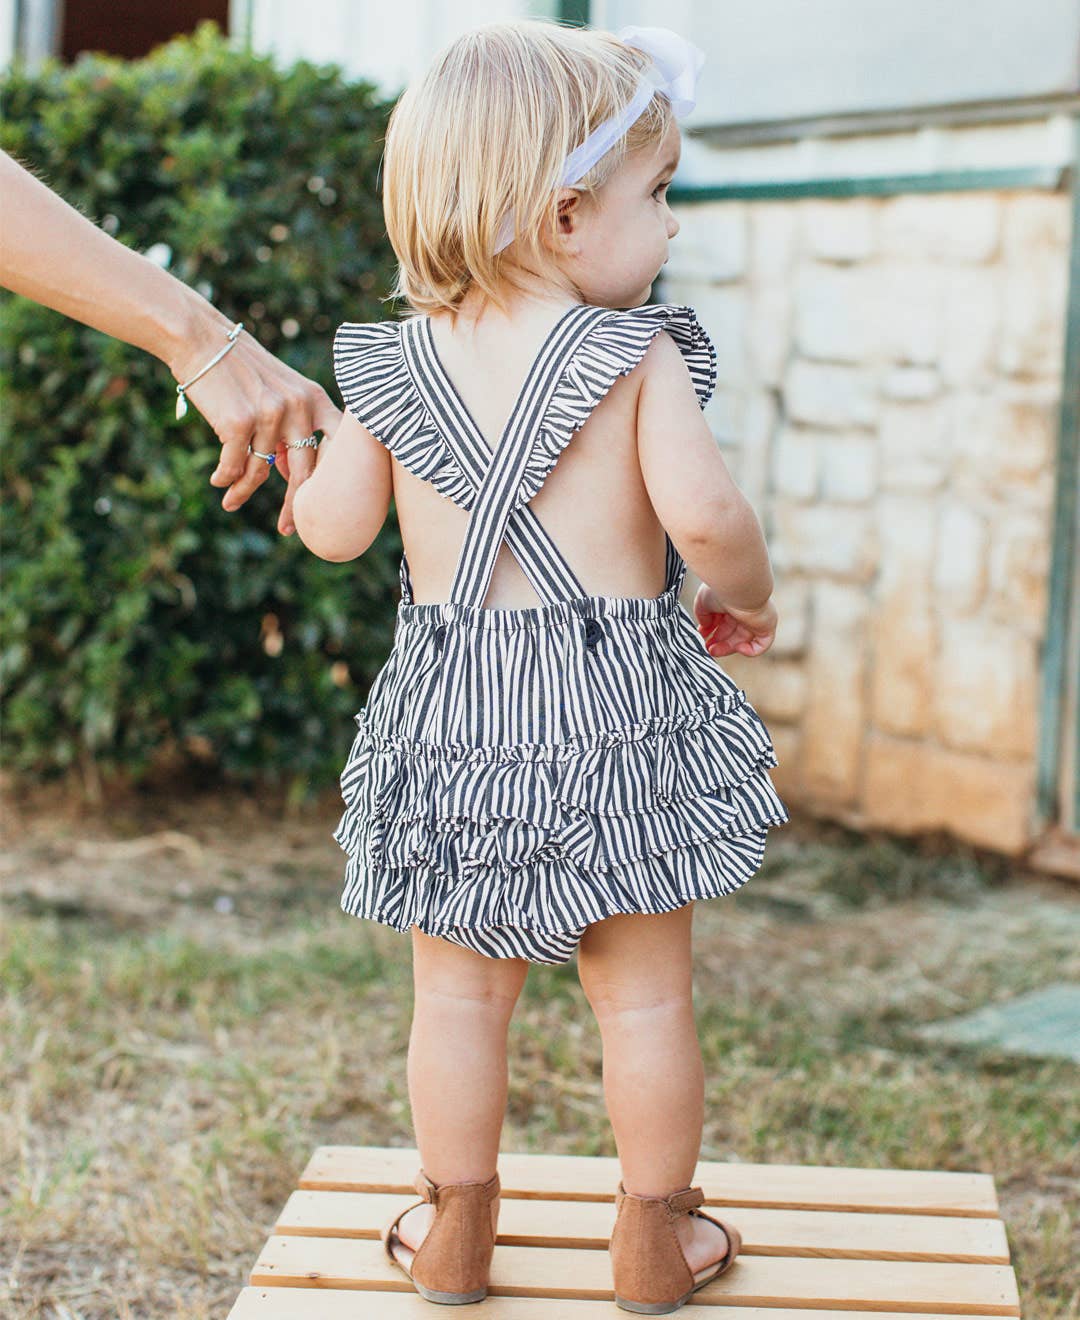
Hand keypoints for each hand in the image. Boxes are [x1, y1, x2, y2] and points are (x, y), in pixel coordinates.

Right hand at [169, 326, 340, 535]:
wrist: (200, 340)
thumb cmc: (240, 371)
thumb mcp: (279, 392)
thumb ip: (292, 429)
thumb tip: (288, 474)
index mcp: (315, 399)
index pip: (338, 450)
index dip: (335, 484)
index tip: (328, 510)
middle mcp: (298, 407)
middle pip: (305, 473)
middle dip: (295, 507)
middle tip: (288, 529)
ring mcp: (270, 415)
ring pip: (261, 471)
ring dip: (244, 491)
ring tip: (231, 502)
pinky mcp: (239, 422)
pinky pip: (235, 466)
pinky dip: (227, 480)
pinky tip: (220, 485)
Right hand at [693, 584, 776, 657]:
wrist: (738, 586)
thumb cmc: (720, 590)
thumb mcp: (703, 602)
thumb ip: (702, 615)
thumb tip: (703, 627)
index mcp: (731, 604)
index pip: (722, 622)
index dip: (711, 631)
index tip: (701, 636)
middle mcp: (744, 611)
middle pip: (731, 633)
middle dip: (717, 642)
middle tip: (706, 648)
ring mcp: (756, 620)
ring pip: (743, 640)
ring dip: (727, 648)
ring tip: (713, 651)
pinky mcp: (767, 626)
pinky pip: (762, 645)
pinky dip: (750, 651)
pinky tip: (738, 647)